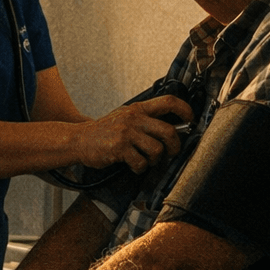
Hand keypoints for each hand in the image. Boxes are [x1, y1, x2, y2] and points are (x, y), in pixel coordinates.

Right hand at [72, 94, 190, 172]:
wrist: (79, 140)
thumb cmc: (104, 131)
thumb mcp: (124, 118)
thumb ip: (145, 121)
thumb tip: (173, 131)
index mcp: (137, 109)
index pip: (168, 101)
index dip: (184, 109)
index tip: (190, 119)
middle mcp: (133, 118)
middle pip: (168, 131)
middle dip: (175, 146)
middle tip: (171, 152)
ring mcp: (126, 133)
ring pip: (157, 150)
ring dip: (154, 160)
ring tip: (145, 160)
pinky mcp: (120, 147)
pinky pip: (141, 162)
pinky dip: (140, 168)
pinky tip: (133, 165)